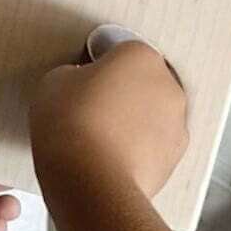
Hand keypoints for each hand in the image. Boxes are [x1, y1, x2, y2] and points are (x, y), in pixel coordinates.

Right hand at [30, 42, 186, 198]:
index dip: (97, 65)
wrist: (91, 181)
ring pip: (150, 115)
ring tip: (98, 141)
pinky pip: (153, 146)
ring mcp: (176, 123)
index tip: (80, 80)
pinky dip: (137, 150)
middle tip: (89, 110)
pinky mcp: (174, 158)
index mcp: (140, 56)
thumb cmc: (71, 124)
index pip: (119, 50)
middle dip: (120, 92)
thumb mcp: (54, 81)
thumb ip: (73, 74)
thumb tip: (78, 84)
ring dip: (131, 122)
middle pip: (140, 82)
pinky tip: (110, 160)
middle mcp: (167, 85)